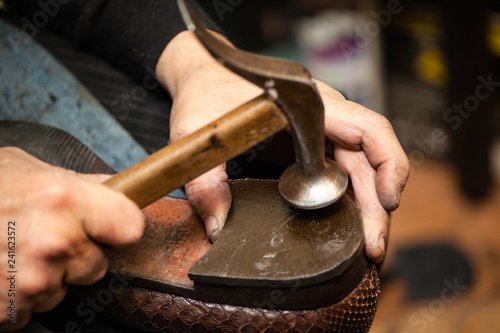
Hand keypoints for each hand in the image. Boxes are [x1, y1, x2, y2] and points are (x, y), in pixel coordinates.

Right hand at [0, 147, 143, 329]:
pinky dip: (20, 296)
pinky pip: (33, 309)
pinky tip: (2, 271)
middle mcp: (55, 242)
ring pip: (65, 289)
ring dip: (47, 275)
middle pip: (98, 264)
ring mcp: (33, 281)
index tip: (111, 226)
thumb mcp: (27, 168)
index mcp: (65, 200)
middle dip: (78, 254)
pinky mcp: (9, 310)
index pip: (131, 226)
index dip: (121, 226)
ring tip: (13, 251)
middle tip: (46, 236)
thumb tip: (114, 188)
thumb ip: (78, 183)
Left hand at [156, 31, 409, 261]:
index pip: (368, 129)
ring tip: (365, 247)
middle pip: (368, 159)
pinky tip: (347, 226)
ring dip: (367, 207)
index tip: (387, 203)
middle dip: (376, 204)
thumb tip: (218, 228)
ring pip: (359, 169)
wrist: (202, 75)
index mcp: (308, 104)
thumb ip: (205, 180)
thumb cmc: (205, 92)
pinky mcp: (308, 146)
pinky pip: (340, 172)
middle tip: (373, 248)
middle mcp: (323, 116)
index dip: (387, 165)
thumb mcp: (199, 134)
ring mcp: (318, 131)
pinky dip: (350, 200)